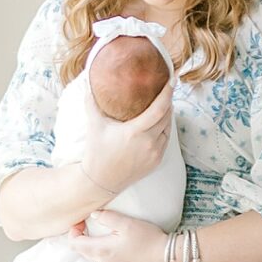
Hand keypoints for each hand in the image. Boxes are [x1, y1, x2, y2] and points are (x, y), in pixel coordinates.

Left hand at [71, 212, 170, 261]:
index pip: (74, 244)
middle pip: (82, 251)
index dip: (73, 231)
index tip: (82, 221)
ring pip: (93, 257)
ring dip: (92, 245)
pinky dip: (102, 253)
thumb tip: (94, 214)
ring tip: (102, 233)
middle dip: (81, 237)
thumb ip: (107, 217)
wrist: (167, 258)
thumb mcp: (127, 223)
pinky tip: (114, 244)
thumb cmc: (148, 239)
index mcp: (101, 250)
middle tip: (89, 224)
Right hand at [76, 82, 173, 198]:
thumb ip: (91, 103)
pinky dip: (165, 129)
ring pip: (168, 128)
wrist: (101, 181)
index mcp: (135, 132)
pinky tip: (160, 122)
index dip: (167, 93)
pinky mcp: (157, 161)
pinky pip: (166, 140)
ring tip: (163, 104)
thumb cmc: (97, 152)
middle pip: (166, 116)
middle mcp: (148, 142)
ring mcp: (154, 153)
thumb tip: (89, 83)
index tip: (173, 80)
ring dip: (168, 115)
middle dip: (168, 101)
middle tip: (167, 88)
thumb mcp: (94, 126)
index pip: (159, 108)